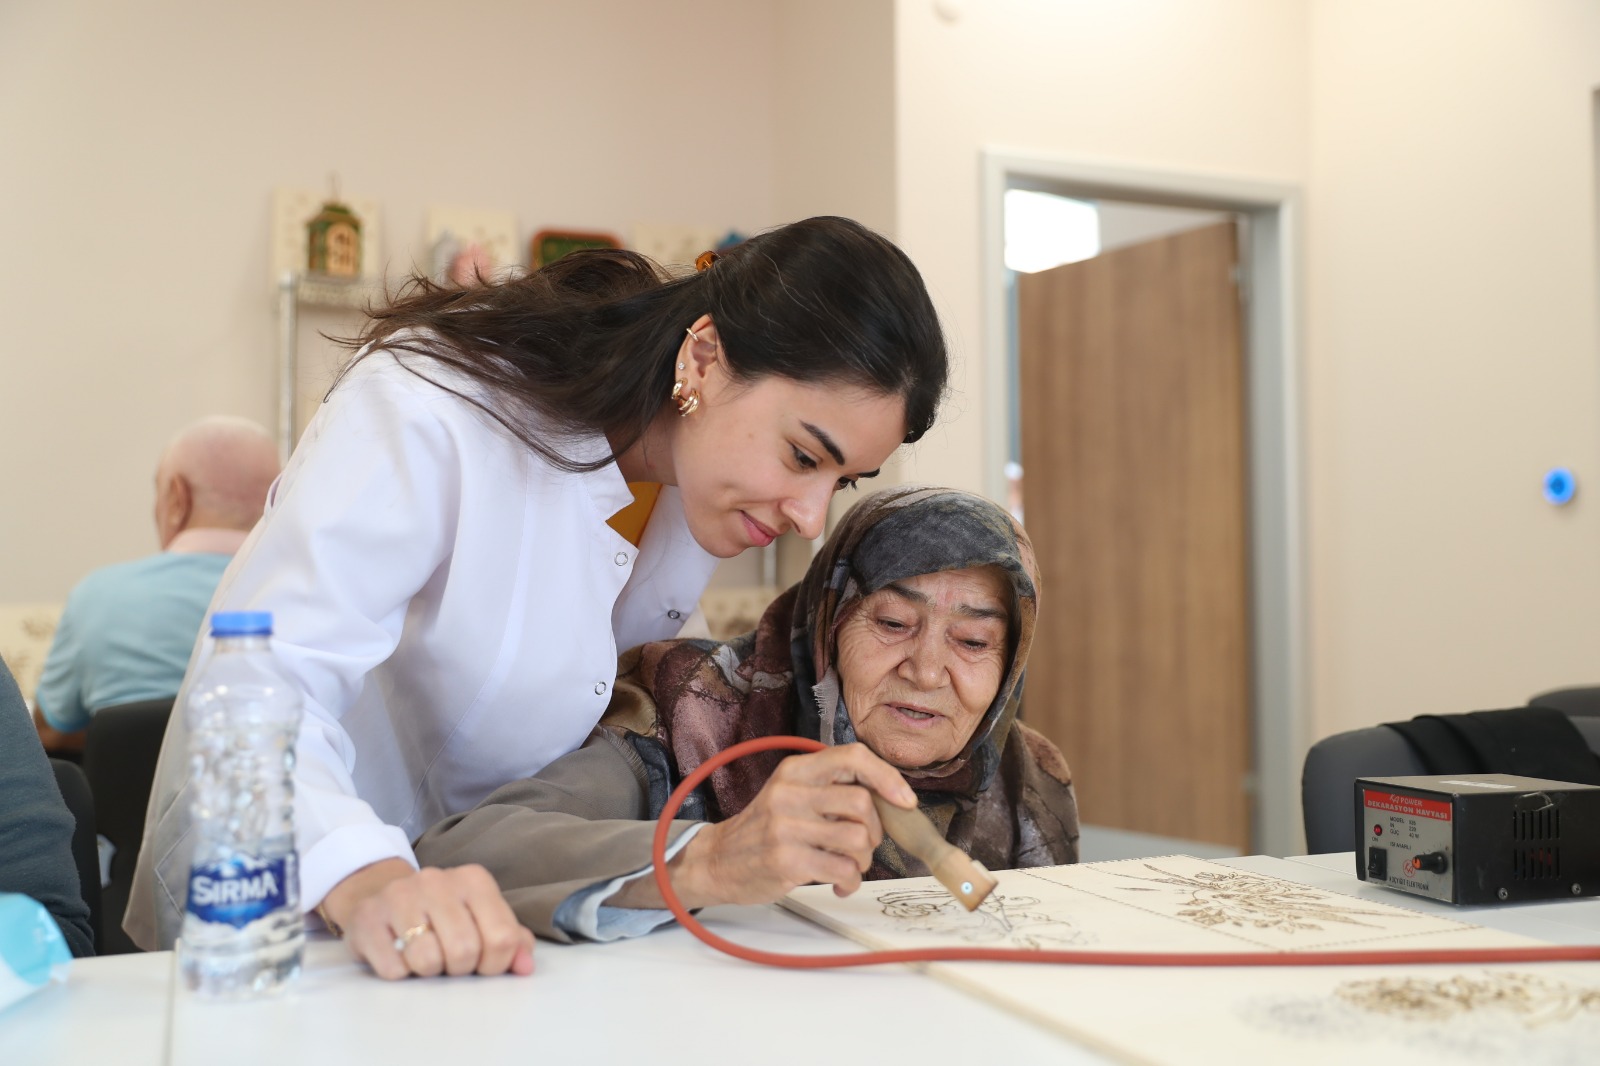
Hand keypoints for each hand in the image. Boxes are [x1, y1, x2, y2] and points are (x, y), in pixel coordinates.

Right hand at [318, 859, 535, 979]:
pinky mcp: (367, 917)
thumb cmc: (440, 914)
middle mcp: (437, 880)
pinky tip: (398, 954)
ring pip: (428, 960)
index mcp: (474, 880)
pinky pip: (393, 969)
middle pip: (465, 951)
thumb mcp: (480, 919)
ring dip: (428, 971)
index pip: (502, 937)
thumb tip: (526, 966)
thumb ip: (511, 941)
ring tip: (424, 955)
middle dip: (459, 969)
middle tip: (449, 961)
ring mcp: (399, 895)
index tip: (482, 964)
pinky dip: (399, 973)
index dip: (495, 964)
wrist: (383, 896)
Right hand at [617, 743, 915, 909]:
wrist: (716, 861)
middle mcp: (790, 792)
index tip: (905, 800)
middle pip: (863, 803)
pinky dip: (851, 881)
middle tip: (861, 846)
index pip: (853, 756)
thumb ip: (830, 791)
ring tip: (847, 867)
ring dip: (863, 860)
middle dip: (875, 831)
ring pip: (858, 838)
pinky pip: (844, 869)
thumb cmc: (764, 831)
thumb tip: (890, 801)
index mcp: (796, 770)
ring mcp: (786, 826)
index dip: (887, 776)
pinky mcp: (786, 860)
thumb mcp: (791, 795)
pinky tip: (839, 884)